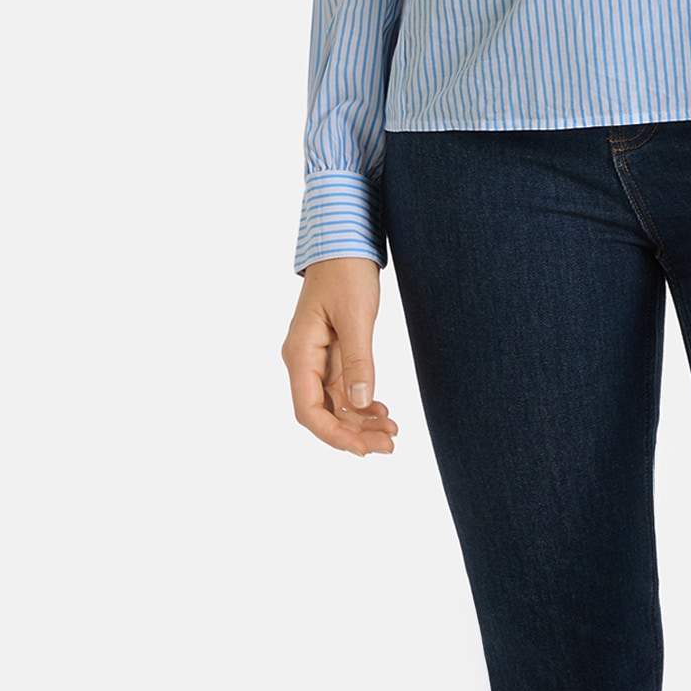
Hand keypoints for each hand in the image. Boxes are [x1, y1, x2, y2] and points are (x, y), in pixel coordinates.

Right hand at [281, 257, 398, 455]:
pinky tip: (382, 411)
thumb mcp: (356, 316)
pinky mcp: (332, 352)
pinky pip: (342, 388)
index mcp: (299, 353)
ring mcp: (317, 357)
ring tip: (391, 432)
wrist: (345, 240)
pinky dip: (361, 402)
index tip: (364, 449)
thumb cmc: (346, 271)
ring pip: (334, 404)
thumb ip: (358, 361)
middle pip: (322, 413)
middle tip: (389, 444)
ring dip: (360, 421)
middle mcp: (303, 360)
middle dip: (353, 433)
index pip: (308, 411)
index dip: (334, 436)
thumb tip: (360, 404)